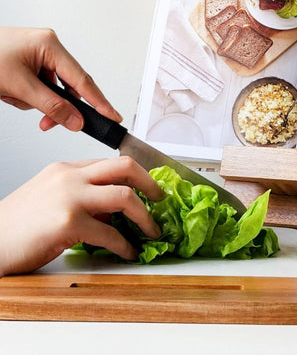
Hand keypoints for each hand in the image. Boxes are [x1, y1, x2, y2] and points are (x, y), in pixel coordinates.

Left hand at [0, 27, 121, 130]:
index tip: (113, 116)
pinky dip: (26, 95)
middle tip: (48, 122)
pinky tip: (10, 93)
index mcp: (50, 45)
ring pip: (50, 88)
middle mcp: (48, 47)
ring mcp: (37, 53)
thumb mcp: (18, 86)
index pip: (82, 80)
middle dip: (53, 104)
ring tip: (10, 96)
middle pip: (66, 85)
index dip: (99, 101)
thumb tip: (75, 120)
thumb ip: (51, 106)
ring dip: (33, 100)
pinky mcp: (27, 61)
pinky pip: (38, 85)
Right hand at [0, 157, 164, 275]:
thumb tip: (114, 210)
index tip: (151, 188)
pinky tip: (128, 252)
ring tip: (151, 230)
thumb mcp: (51, 197)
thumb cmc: (18, 225)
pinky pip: (110, 233)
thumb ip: (83, 195)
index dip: (138, 175)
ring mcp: (70, 197)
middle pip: (125, 167)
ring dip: (145, 216)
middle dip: (151, 184)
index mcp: (67, 169)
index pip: (112, 162)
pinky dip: (125, 245)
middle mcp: (70, 176)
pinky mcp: (67, 223)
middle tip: (160, 199)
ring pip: (125, 196)